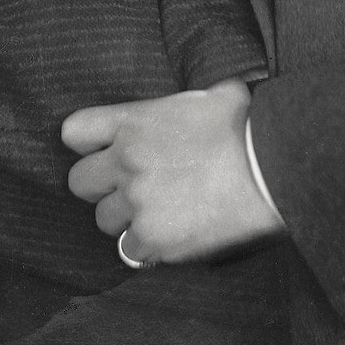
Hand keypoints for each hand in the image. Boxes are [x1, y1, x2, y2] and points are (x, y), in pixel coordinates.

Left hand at [62, 78, 283, 265]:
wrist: (268, 170)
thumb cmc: (246, 127)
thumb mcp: (214, 94)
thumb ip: (193, 102)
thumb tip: (212, 98)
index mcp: (135, 121)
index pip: (76, 131)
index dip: (86, 142)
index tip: (102, 149)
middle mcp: (126, 162)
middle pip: (79, 183)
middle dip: (102, 186)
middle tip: (129, 187)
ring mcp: (136, 203)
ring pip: (104, 220)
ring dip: (125, 218)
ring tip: (156, 213)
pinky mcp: (153, 239)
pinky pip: (133, 249)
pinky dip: (149, 246)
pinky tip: (172, 235)